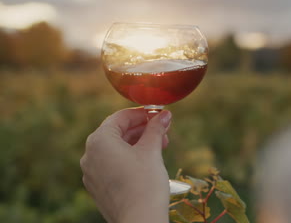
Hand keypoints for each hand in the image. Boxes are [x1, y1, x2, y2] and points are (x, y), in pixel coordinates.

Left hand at [80, 108, 171, 222]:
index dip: (142, 113)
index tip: (158, 114)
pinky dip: (128, 158)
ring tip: (159, 147)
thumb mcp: (152, 150)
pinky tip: (146, 162)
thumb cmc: (144, 184)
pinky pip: (111, 164)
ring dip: (137, 144)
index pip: (120, 117)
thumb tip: (164, 114)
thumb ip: (156, 128)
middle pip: (117, 132)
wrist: (139, 220)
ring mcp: (91, 172)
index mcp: (99, 141)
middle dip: (142, 130)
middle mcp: (89, 155)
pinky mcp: (97, 187)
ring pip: (115, 149)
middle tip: (162, 131)